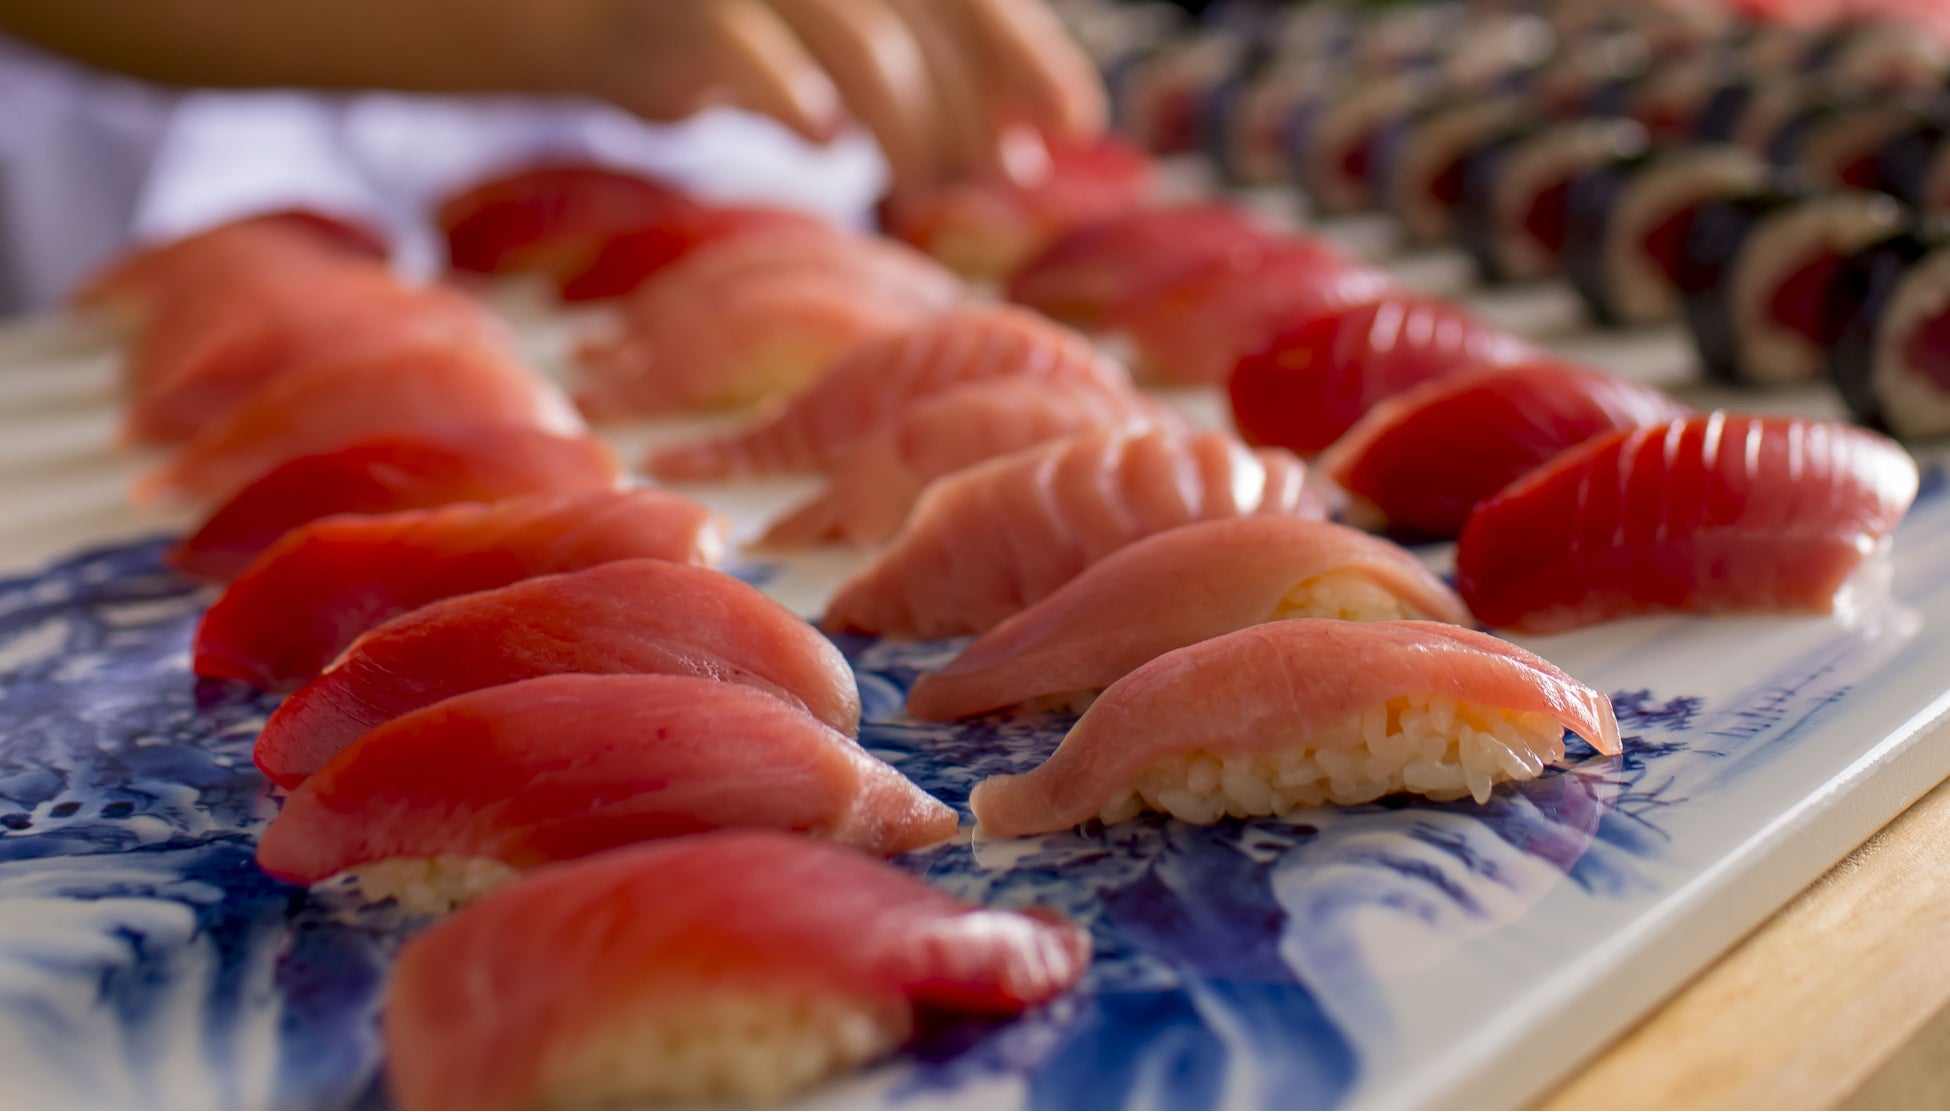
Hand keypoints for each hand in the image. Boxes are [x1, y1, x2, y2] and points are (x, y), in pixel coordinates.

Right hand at [570, 0, 1107, 187]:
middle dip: (970, 103)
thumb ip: (918, 78)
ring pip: (859, 32)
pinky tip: (824, 141)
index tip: (1076, 121)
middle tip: (988, 178)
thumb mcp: (829, 47)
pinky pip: (746, 49)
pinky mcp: (675, 9)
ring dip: (905, 118)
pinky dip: (794, 97)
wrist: (568, 14)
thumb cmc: (720, 35)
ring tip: (915, 182)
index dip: (1027, 52)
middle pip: (926, 12)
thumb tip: (1014, 152)